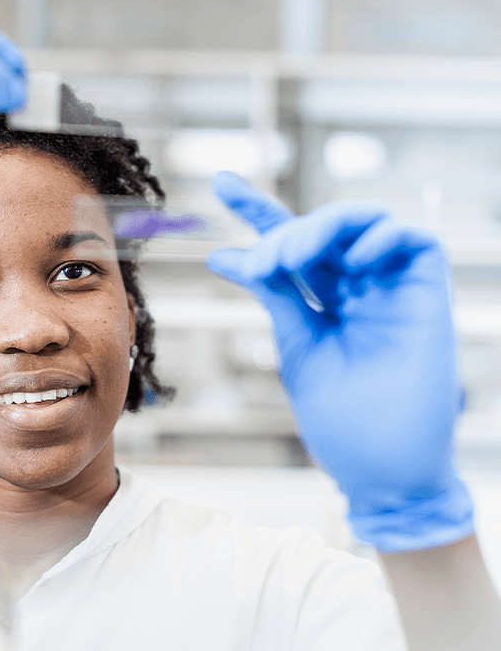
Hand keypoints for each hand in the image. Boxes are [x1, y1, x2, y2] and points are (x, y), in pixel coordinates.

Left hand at [206, 172, 472, 551]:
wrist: (381, 468)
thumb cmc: (339, 417)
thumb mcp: (297, 343)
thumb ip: (275, 293)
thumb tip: (226, 255)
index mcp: (323, 303)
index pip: (289, 247)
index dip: (258, 212)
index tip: (220, 182)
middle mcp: (357, 289)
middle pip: (321, 229)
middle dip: (284, 230)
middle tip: (263, 262)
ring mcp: (393, 290)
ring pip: (362, 223)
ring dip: (322, 229)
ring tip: (292, 259)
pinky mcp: (430, 296)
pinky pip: (415, 241)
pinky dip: (380, 238)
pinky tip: (352, 263)